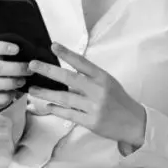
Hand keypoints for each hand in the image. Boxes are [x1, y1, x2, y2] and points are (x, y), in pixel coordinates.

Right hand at [0, 39, 31, 111]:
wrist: (4, 88)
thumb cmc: (16, 68)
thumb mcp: (19, 58)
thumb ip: (26, 52)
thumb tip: (48, 45)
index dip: (1, 46)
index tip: (17, 49)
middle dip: (15, 68)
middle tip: (30, 69)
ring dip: (11, 82)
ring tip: (24, 81)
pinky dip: (6, 97)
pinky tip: (14, 94)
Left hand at [28, 43, 146, 148]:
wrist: (134, 122)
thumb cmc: (118, 99)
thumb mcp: (108, 82)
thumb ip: (89, 77)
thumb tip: (65, 73)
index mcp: (102, 77)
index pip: (82, 63)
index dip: (67, 54)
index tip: (53, 46)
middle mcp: (98, 90)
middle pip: (69, 79)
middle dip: (49, 71)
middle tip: (33, 65)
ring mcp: (94, 107)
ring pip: (65, 98)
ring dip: (46, 93)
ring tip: (33, 89)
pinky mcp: (91, 122)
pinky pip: (69, 114)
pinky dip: (56, 110)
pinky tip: (46, 106)